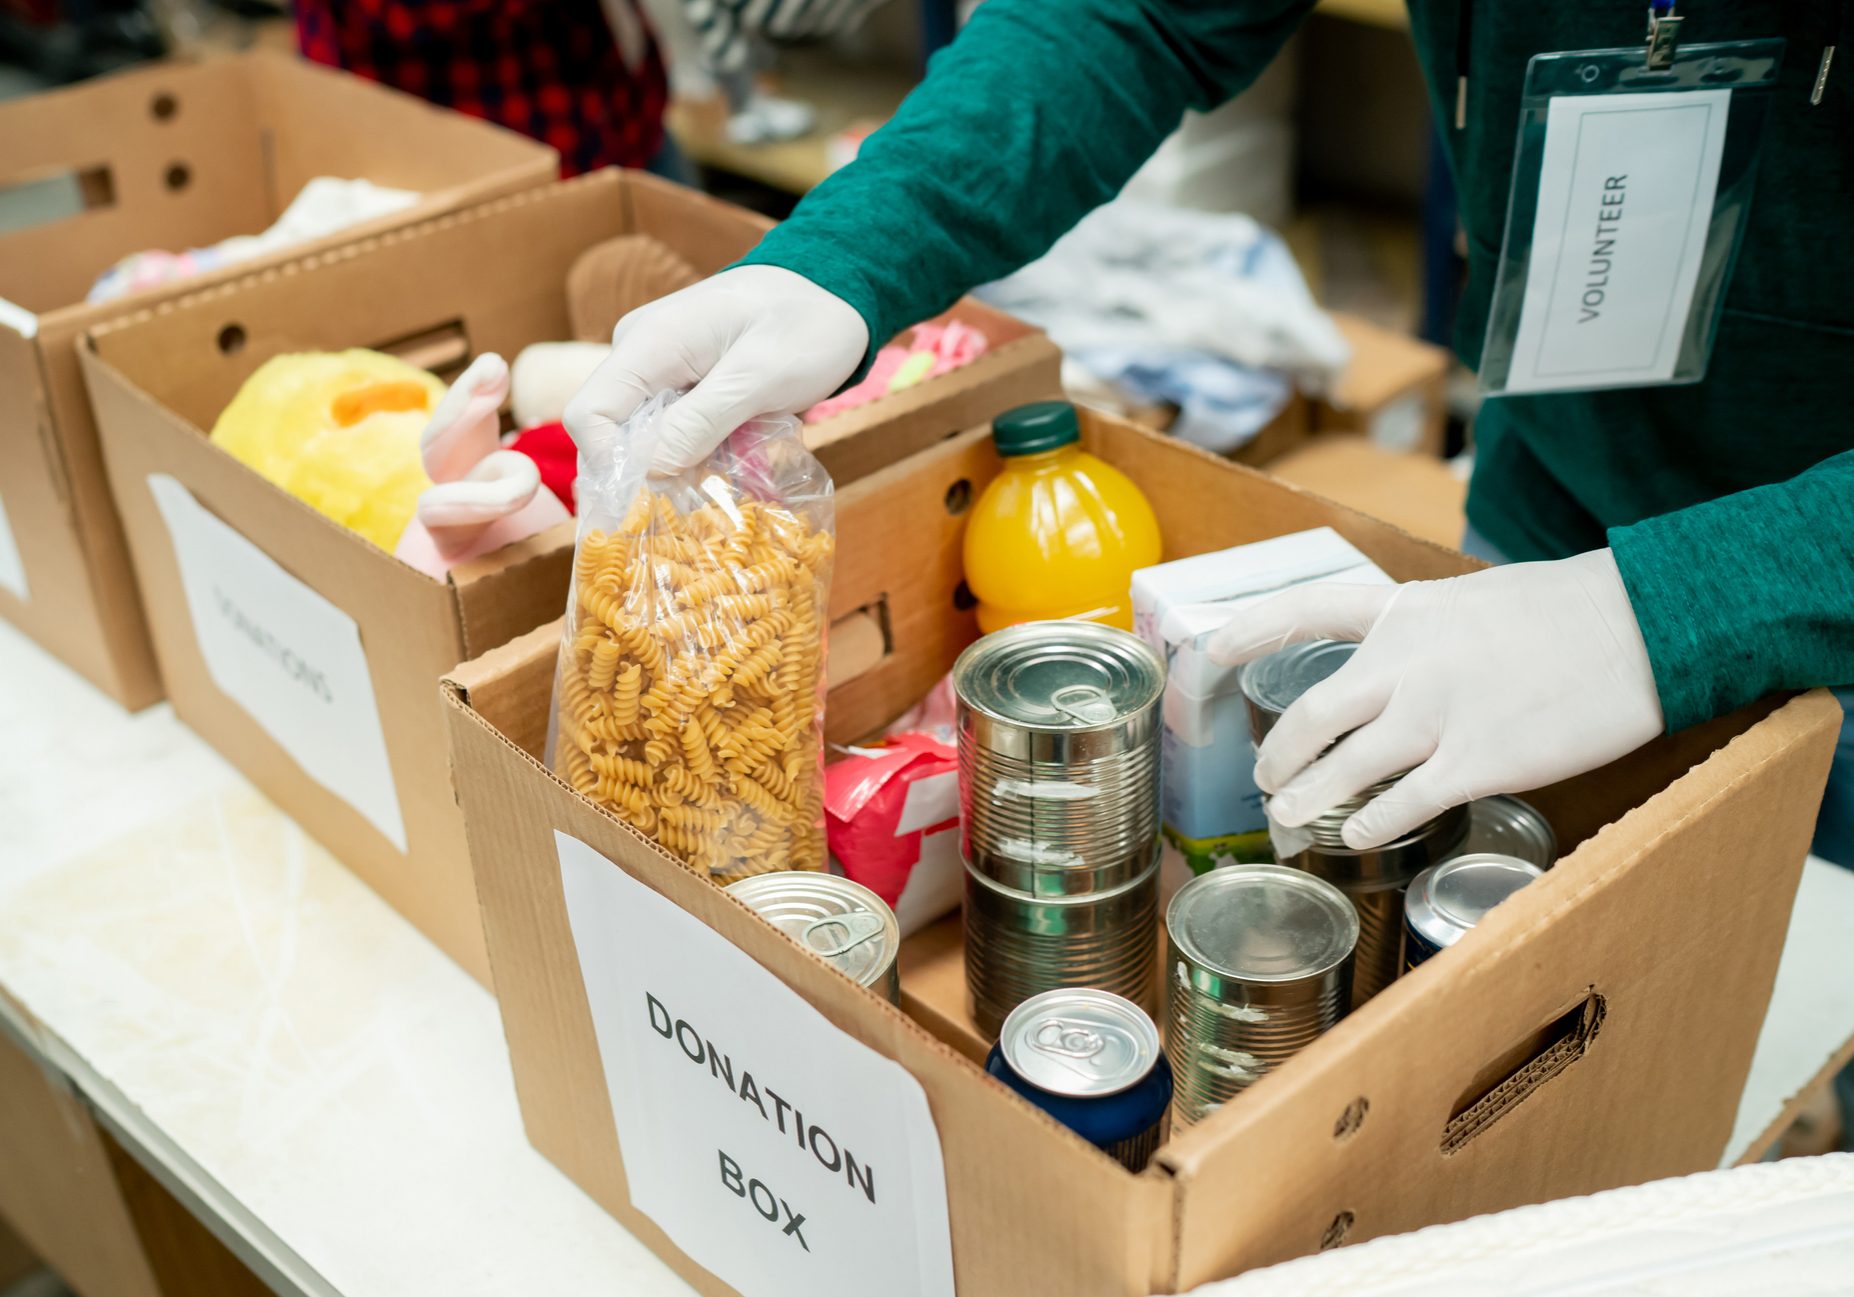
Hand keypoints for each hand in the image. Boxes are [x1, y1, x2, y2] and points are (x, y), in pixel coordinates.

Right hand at [562, 265, 868, 473]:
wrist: (834, 293)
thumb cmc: (807, 325)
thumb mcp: (762, 376)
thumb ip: (703, 420)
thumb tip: (649, 469)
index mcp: (648, 343)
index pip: (590, 416)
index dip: (613, 467)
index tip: (656, 503)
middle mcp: (639, 354)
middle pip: (611, 434)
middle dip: (648, 476)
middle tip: (700, 504)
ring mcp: (657, 369)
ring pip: (643, 440)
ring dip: (680, 469)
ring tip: (728, 481)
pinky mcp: (680, 384)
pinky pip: (670, 432)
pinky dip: (697, 454)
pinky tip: (734, 462)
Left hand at [1206, 550, 1664, 849]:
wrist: (1640, 629)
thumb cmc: (1567, 613)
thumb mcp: (1475, 600)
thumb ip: (1426, 634)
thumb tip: (1400, 668)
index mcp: (1406, 611)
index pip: (1311, 610)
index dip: (1254, 629)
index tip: (1213, 648)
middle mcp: (1406, 663)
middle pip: (1312, 714)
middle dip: (1279, 754)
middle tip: (1266, 779)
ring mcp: (1436, 715)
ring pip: (1344, 769)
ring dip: (1308, 800)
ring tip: (1289, 819)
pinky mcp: (1475, 762)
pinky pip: (1400, 804)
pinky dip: (1369, 824)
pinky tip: (1357, 835)